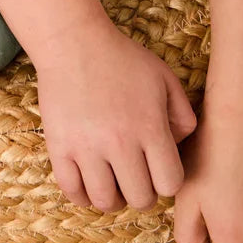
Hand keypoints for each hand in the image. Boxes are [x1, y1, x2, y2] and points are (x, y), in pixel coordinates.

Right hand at [34, 16, 197, 210]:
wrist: (72, 40)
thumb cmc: (121, 58)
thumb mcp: (163, 78)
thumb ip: (183, 115)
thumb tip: (178, 148)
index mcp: (149, 127)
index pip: (170, 184)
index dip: (167, 180)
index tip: (157, 169)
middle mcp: (119, 142)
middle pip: (139, 198)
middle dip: (142, 192)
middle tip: (135, 176)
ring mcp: (86, 146)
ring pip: (105, 201)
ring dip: (113, 197)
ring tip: (111, 180)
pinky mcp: (59, 145)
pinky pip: (72, 191)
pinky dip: (82, 194)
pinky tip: (88, 179)